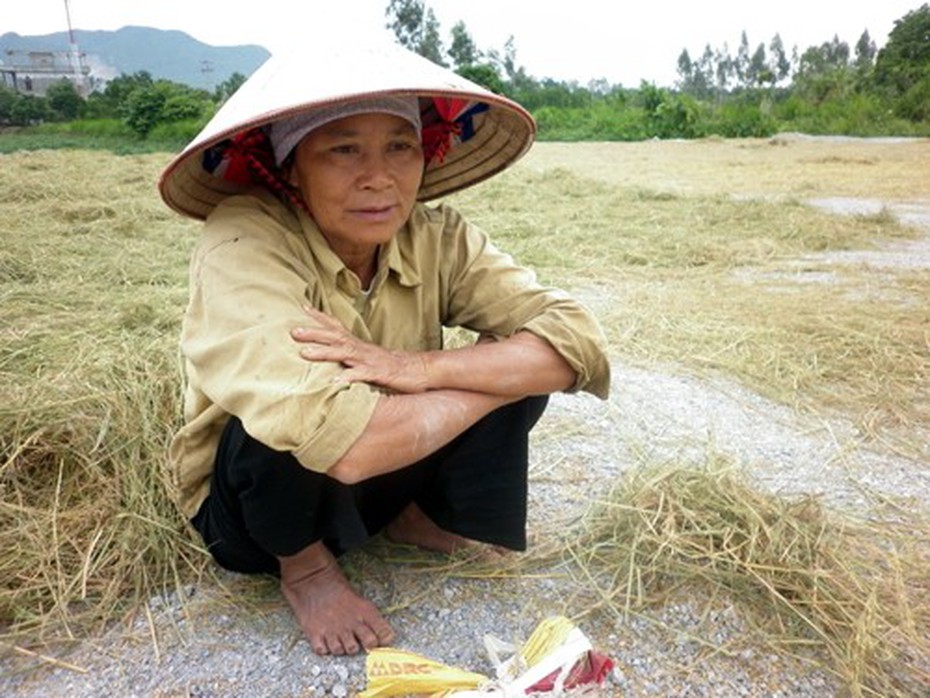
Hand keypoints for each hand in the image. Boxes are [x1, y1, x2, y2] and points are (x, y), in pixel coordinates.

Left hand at [291, 307, 430, 393]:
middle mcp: (362, 349)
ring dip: (324, 352)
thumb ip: (354, 356)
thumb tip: (338, 356)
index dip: (320, 317)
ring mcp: (370, 360)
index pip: (338, 327)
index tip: (302, 307)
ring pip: (345, 353)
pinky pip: (361, 376)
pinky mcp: (379, 373)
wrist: (423, 370)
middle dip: (314, 333)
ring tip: (304, 353)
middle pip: (336, 337)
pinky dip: (347, 377)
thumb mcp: (371, 358)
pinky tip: (333, 383)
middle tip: (293, 331)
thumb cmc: (395, 367)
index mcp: (359, 345)